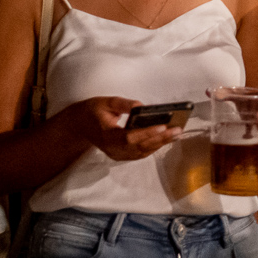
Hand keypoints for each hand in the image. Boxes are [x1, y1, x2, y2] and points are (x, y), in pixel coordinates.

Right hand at [64, 97, 180, 160]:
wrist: (79, 126)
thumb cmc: (93, 112)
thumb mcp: (105, 102)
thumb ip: (122, 104)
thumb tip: (141, 105)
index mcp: (106, 136)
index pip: (129, 137)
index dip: (146, 133)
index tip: (163, 126)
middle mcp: (112, 149)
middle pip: (139, 147)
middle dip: (160, 138)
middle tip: (178, 129)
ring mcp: (117, 154)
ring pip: (142, 152)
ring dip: (160, 143)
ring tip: (177, 133)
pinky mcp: (122, 155)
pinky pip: (140, 153)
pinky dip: (154, 146)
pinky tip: (166, 139)